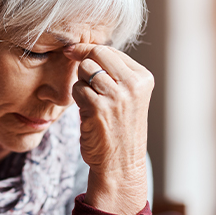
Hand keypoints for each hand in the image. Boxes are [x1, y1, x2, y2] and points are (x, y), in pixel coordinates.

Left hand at [63, 44, 153, 214]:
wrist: (120, 165)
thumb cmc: (119, 129)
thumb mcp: (127, 96)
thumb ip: (113, 73)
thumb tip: (83, 49)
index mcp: (142, 78)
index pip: (109, 50)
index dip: (87, 50)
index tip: (73, 51)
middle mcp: (133, 85)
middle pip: (97, 54)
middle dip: (82, 62)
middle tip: (83, 81)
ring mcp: (117, 96)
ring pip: (85, 70)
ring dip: (80, 83)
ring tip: (90, 101)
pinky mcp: (99, 107)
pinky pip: (77, 88)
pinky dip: (76, 98)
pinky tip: (86, 111)